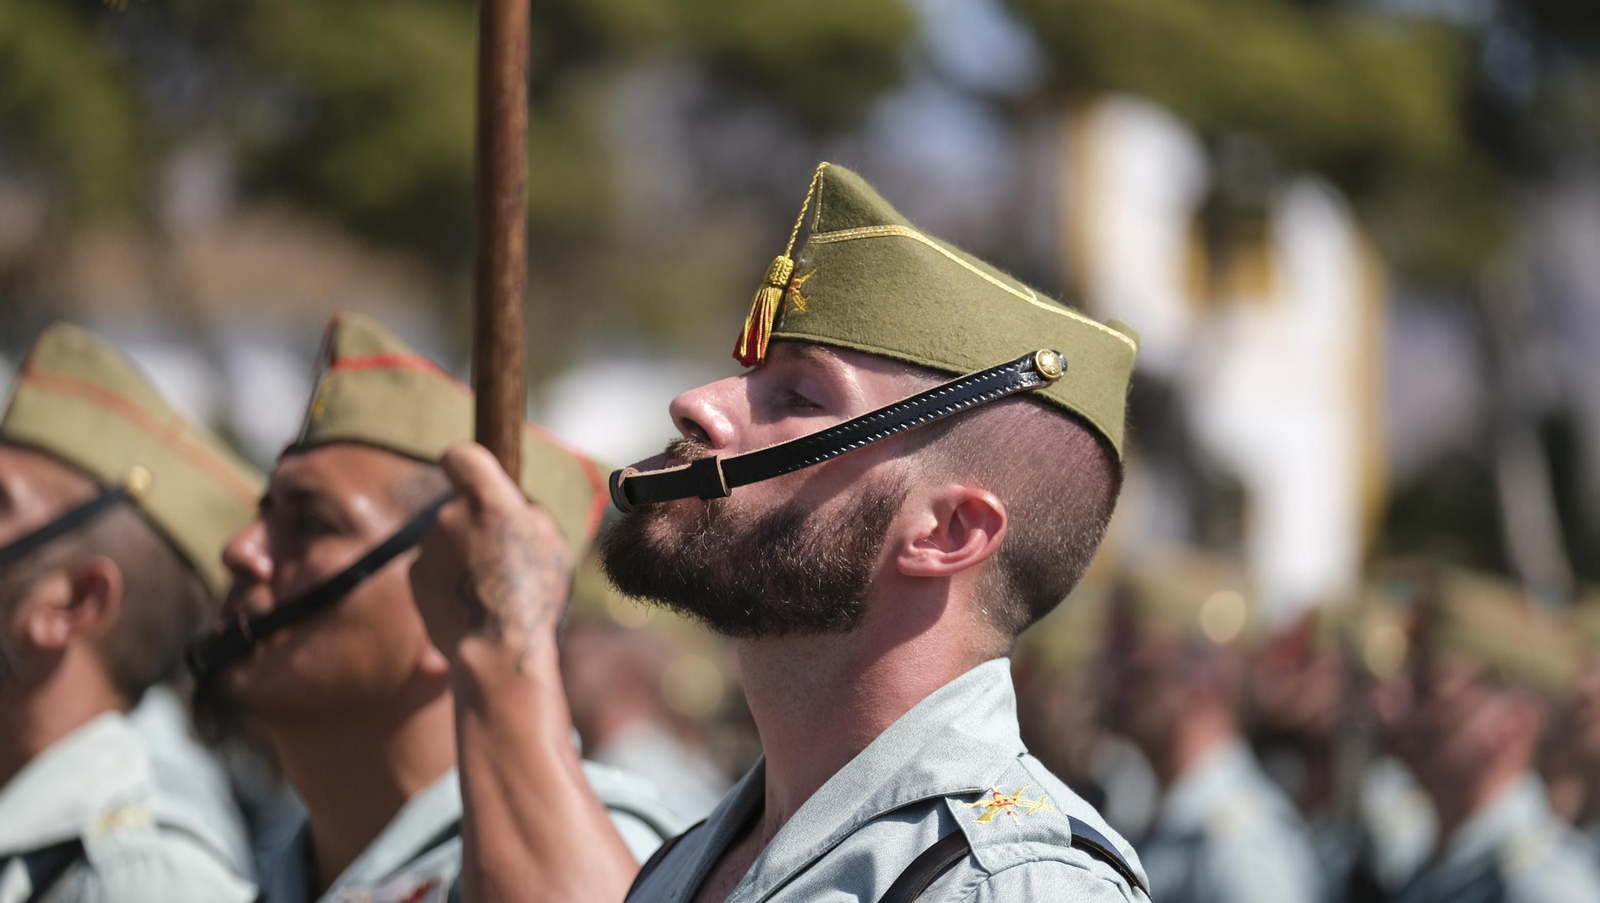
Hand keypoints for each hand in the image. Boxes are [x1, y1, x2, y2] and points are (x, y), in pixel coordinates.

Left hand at [409, 443, 573, 670]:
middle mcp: (448, 516)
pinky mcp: (413, 576)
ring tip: (491, 590)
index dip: (467, 464)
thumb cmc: (532, 597)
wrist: (496, 651)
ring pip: (448, 540)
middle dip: (475, 525)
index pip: (462, 457)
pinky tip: (471, 603)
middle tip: (503, 557)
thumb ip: (526, 518)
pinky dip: (449, 580)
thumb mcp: (552, 546)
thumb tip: (513, 512)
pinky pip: (435, 567)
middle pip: (459, 506)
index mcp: (486, 501)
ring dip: (464, 556)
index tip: (473, 476)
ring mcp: (427, 547)